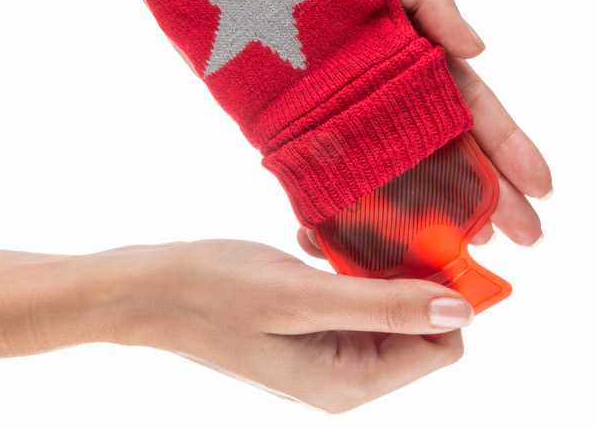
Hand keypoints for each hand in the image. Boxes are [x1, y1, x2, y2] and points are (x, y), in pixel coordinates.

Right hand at [0, 241, 471, 411]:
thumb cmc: (216, 291)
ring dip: (366, 263)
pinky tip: (312, 243)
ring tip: (327, 238)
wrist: (152, 289)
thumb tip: (460, 310)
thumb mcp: (303, 297)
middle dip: (400, 273)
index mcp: (351, 378)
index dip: (442, 294)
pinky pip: (350, 294)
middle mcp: (345, 372)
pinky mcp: (309, 325)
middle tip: (367, 232)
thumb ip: (384, 307)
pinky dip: (341, 264)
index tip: (424, 243)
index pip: (441, 343)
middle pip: (414, 321)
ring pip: (382, 302)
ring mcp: (326, 349)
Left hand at [298, 0, 551, 257]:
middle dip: (486, 188)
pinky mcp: (295, 124)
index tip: (539, 185)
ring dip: (430, 205)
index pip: (469, 100)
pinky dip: (351, 204)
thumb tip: (479, 48)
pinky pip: (330, 170)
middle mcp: (382, 85)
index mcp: (410, 45)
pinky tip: (374, 238)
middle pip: (443, 143)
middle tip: (521, 235)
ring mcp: (341, 109)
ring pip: (395, 165)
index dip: (506, 142)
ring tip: (465, 243)